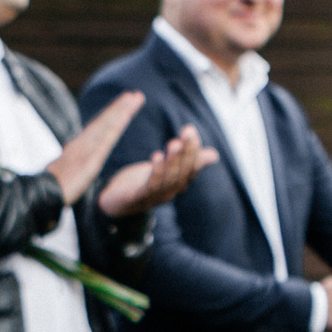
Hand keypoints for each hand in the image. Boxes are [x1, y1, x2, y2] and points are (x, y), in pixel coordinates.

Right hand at [46, 92, 145, 203]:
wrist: (41, 195)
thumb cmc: (53, 187)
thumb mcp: (66, 172)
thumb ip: (73, 163)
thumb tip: (76, 161)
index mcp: (78, 147)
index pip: (98, 127)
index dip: (112, 114)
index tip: (125, 104)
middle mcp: (82, 143)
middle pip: (104, 121)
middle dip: (120, 107)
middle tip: (136, 94)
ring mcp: (86, 150)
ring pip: (107, 125)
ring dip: (121, 111)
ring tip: (134, 98)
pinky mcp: (90, 160)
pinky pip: (106, 140)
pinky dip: (116, 127)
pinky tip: (125, 117)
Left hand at [96, 124, 217, 217]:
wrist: (117, 201)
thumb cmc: (145, 183)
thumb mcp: (167, 168)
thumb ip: (189, 161)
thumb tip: (214, 155)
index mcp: (177, 184)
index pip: (190, 167)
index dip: (193, 150)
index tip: (190, 130)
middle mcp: (169, 192)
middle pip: (182, 173)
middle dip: (186, 152)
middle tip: (187, 132)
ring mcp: (154, 197)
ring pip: (168, 179)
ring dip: (172, 161)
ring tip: (174, 143)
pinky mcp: (138, 198)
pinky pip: (150, 186)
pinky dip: (156, 172)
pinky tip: (157, 157)